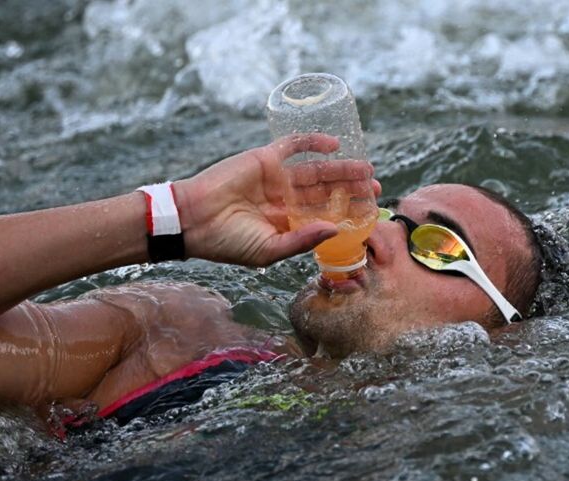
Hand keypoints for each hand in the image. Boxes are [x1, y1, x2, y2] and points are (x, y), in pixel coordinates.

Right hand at [174, 135, 380, 266]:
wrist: (194, 219)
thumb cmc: (228, 242)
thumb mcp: (269, 250)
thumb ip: (303, 240)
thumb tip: (335, 231)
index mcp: (287, 224)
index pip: (324, 216)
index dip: (347, 213)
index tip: (369, 212)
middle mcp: (285, 200)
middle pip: (325, 192)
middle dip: (350, 189)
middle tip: (375, 187)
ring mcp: (276, 178)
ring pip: (316, 170)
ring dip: (341, 169)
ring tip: (365, 170)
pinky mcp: (265, 158)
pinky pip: (293, 145)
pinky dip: (313, 142)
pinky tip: (335, 145)